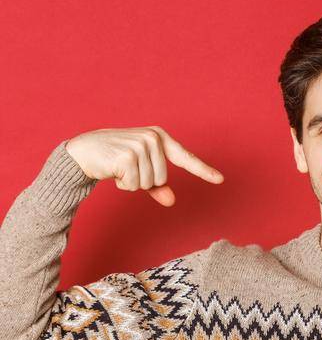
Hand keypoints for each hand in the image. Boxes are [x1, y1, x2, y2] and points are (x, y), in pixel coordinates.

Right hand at [64, 126, 224, 206]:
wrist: (84, 151)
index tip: (220, 180)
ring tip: (119, 168)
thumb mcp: (140, 171)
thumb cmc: (115, 159)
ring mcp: (140, 145)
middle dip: (143, 181)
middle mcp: (153, 138)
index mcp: (159, 137)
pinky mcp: (127, 156)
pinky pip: (135, 184)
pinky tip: (113, 170)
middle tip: (126, 168)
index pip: (185, 157)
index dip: (203, 170)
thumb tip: (171, 201)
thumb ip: (157, 186)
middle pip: (161, 179)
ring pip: (149, 183)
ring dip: (132, 183)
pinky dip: (123, 183)